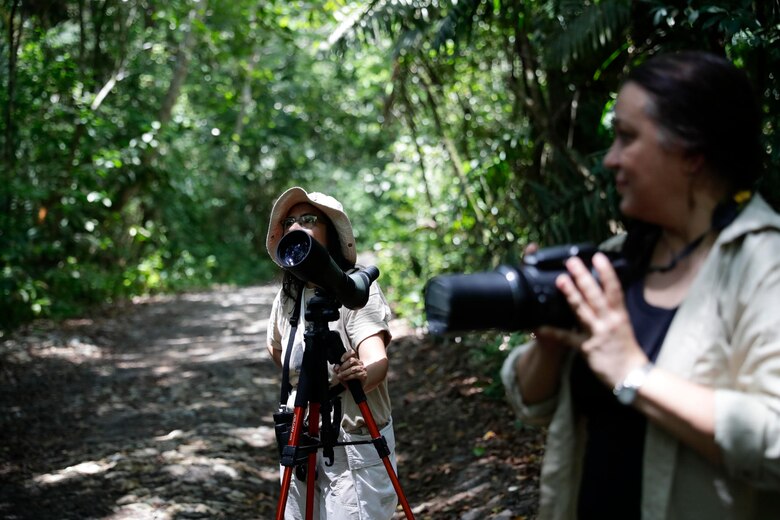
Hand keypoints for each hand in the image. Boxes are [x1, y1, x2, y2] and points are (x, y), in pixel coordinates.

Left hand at [333, 349, 367, 385]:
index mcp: (354, 359)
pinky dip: (349, 377)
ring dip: (345, 372)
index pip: (352, 353)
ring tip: (341, 375)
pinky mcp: (364, 375)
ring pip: (353, 368)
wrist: (356, 387)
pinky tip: (345, 378)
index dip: (346, 355)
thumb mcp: (341, 372)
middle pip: (351, 360)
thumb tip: (336, 367)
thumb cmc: (349, 378)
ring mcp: (362, 369)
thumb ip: (338, 369)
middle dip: (344, 366)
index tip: (341, 360)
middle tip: (340, 370)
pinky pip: (355, 375)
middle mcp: (359, 363)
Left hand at [555, 252, 647, 386]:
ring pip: (582, 311)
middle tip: (572, 262)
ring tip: (560, 280)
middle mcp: (609, 321)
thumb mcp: (622, 324)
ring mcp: (597, 334)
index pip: (614, 289)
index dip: (606, 272)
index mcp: (619, 314)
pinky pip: (566, 338)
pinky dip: (552, 332)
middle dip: (583, 277)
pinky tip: (538, 327)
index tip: (598, 257)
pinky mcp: (586, 348)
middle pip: (595, 295)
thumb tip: (601, 291)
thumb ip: (611, 309)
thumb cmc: (626, 348)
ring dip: (571, 294)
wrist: (631, 375)